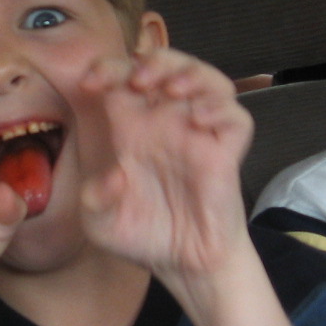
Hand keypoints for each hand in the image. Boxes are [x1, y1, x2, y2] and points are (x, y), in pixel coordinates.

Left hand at [76, 48, 251, 281]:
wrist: (181, 265)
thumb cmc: (142, 234)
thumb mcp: (100, 224)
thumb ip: (95, 202)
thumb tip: (114, 177)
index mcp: (131, 126)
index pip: (122, 78)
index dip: (107, 68)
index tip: (89, 83)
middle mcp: (165, 122)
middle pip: (168, 65)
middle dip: (153, 59)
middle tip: (137, 79)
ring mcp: (198, 134)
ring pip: (207, 80)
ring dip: (191, 73)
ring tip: (172, 89)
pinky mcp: (225, 153)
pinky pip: (236, 118)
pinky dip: (221, 109)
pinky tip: (199, 119)